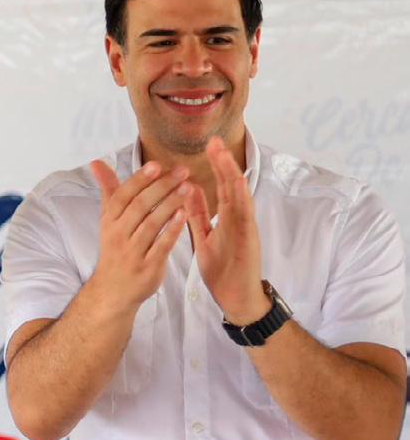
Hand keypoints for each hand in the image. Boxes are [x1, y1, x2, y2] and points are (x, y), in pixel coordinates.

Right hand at [90, 160, 192, 312]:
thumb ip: (108, 189)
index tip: (157, 165)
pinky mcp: (147, 268)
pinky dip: (172, 231)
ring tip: (187, 188)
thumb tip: (96, 162)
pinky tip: (184, 216)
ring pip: (151, 225)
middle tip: (182, 172)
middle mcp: (118, 235)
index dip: (140, 180)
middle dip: (161, 187)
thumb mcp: (108, 219)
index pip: (123, 195)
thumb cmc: (115, 247)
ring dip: (170, 205)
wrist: (113, 290)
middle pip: (140, 207)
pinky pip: (161, 247)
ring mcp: (132, 253)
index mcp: (110, 220)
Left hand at [184, 136, 269, 323]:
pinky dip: (242, 197)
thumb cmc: (223, 269)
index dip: (216, 165)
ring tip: (222, 154)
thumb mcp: (205, 237)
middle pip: (232, 184)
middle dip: (223, 162)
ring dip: (232, 174)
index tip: (208, 146)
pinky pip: (245, 215)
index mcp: (227, 217)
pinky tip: (237, 182)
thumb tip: (190, 189)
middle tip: (214, 140)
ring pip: (240, 195)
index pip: (222, 185)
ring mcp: (245, 227)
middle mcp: (238, 218)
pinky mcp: (249, 239)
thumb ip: (199, 214)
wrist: (236, 299)